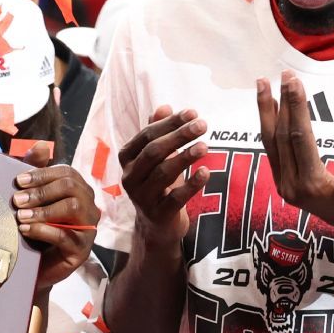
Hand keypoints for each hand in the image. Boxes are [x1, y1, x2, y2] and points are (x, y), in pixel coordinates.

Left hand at [12, 154, 99, 289]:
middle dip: (41, 191)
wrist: (32, 265)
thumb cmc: (33, 226)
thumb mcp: (30, 197)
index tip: (18, 181)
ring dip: (42, 210)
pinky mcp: (82, 250)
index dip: (41, 174)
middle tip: (16, 200)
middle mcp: (88, 206)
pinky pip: (65, 235)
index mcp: (78, 190)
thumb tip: (41, 145)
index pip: (66, 173)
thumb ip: (34, 171)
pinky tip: (24, 230)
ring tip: (20, 215)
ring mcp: (88, 228)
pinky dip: (42, 230)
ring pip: (71, 208)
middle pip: (71, 187)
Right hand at [119, 105, 210, 247]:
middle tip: (202, 125)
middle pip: (154, 152)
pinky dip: (191, 185)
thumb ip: (157, 132)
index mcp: (127, 158)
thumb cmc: (158, 184)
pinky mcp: (158, 214)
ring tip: (205, 146)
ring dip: (185, 157)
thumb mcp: (156, 158)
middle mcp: (130, 177)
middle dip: (178, 136)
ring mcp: (142, 197)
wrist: (157, 226)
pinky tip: (205, 173)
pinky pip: (175, 198)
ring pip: (163, 173)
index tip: (193, 112)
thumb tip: (164, 106)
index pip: (147, 135)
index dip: (170, 123)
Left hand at [257, 72, 333, 238]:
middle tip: (282, 74)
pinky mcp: (282, 181)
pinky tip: (270, 106)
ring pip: (270, 142)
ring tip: (263, 83)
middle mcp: (291, 185)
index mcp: (312, 185)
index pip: (299, 138)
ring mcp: (283, 184)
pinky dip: (270, 125)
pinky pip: (272, 148)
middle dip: (280, 103)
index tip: (294, 81)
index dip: (296, 107)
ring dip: (266, 111)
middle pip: (280, 137)